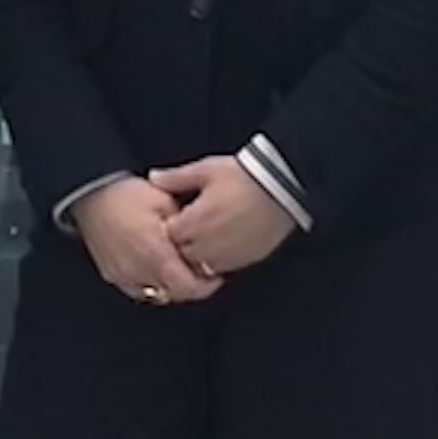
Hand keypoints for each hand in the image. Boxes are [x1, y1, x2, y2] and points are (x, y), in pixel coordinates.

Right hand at [74, 176, 220, 304]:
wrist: (91, 193)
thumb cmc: (127, 194)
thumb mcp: (165, 201)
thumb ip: (186, 226)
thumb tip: (203, 241)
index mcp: (155, 253)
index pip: (188, 287)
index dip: (206, 285)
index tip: (214, 275)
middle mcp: (138, 270)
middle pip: (175, 293)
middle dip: (191, 284)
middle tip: (200, 269)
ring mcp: (123, 276)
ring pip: (157, 293)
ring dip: (171, 284)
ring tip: (177, 265)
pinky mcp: (112, 275)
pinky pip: (138, 290)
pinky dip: (151, 283)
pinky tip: (156, 268)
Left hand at [152, 156, 294, 278]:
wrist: (283, 188)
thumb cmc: (244, 175)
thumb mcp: (207, 170)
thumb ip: (177, 178)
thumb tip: (153, 178)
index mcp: (193, 222)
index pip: (168, 234)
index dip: (171, 224)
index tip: (177, 214)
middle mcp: (206, 245)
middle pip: (181, 253)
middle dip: (182, 242)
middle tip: (191, 225)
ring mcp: (226, 256)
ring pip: (201, 265)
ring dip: (199, 254)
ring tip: (207, 236)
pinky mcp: (245, 261)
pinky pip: (222, 268)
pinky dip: (218, 260)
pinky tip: (224, 243)